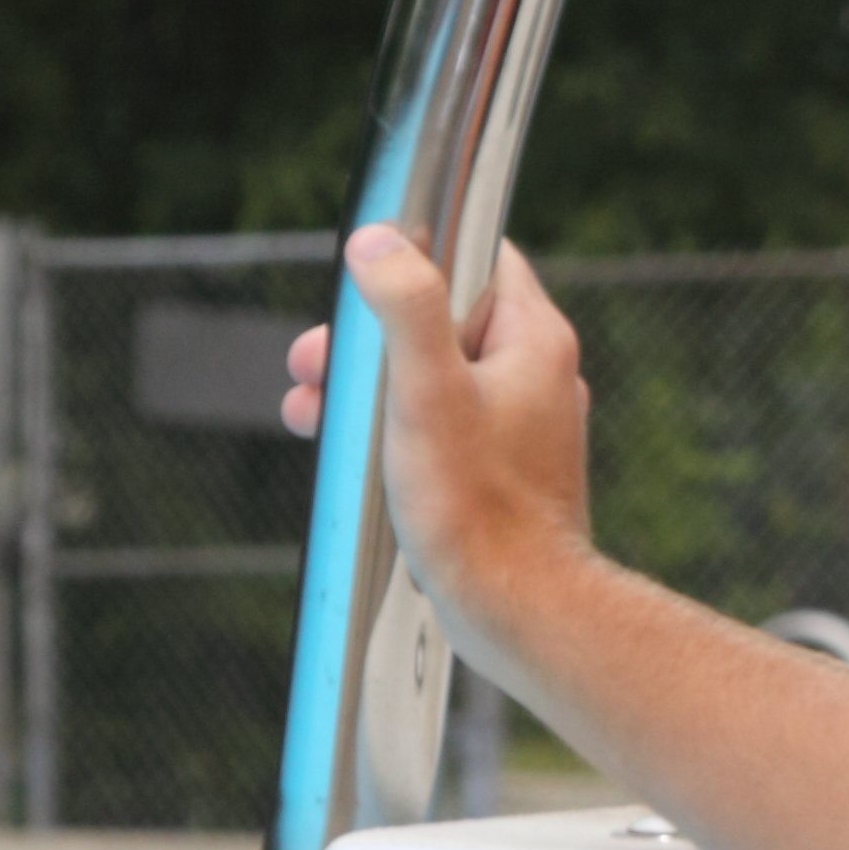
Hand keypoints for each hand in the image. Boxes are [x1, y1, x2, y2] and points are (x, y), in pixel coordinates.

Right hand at [278, 227, 596, 637]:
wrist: (517, 608)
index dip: (419, 256)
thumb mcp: (427, 394)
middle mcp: (537, 376)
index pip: (481, 257)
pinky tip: (350, 457)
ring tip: (311, 411)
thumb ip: (406, 310)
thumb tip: (379, 241)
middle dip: (370, 338)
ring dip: (369, 389)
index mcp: (535, 340)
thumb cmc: (476, 508)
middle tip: (314, 362)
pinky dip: (393, 432)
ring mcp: (521, 426)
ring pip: (434, 378)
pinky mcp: (500, 471)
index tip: (366, 279)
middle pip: (443, 321)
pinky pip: (440, 427)